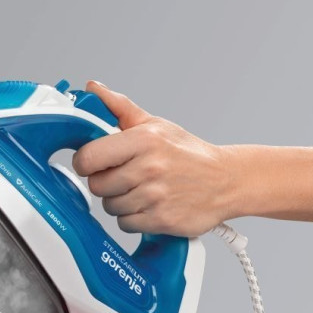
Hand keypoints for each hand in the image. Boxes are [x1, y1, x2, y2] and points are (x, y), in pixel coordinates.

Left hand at [72, 81, 236, 236]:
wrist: (227, 181)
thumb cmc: (187, 153)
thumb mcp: (156, 125)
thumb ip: (119, 108)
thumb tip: (92, 89)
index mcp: (144, 140)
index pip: (88, 157)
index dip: (85, 162)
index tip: (93, 162)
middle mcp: (149, 168)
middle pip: (96, 185)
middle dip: (105, 182)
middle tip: (124, 176)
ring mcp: (155, 196)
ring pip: (110, 207)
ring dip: (120, 201)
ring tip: (142, 190)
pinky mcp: (161, 220)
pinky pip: (125, 224)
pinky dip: (133, 218)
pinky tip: (149, 205)